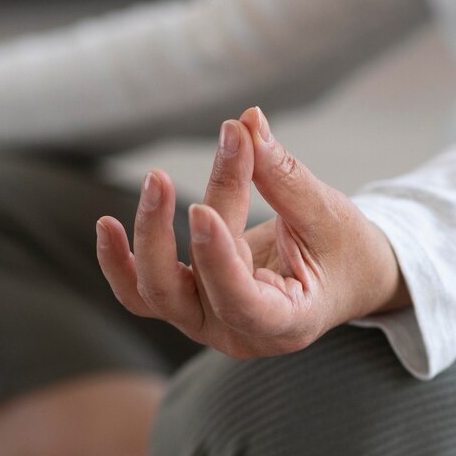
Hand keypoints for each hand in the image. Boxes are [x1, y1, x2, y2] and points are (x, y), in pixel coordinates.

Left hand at [95, 107, 408, 358]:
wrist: (348, 276)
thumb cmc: (346, 250)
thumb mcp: (327, 213)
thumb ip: (284, 176)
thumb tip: (247, 121)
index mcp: (285, 324)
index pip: (238, 302)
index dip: (215, 259)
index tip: (200, 208)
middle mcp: (237, 334)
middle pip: (180, 294)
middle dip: (163, 234)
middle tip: (162, 175)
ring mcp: (207, 323)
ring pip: (153, 292)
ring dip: (145, 235)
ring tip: (152, 180)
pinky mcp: (188, 303)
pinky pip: (140, 291)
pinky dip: (120, 262)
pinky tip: (107, 225)